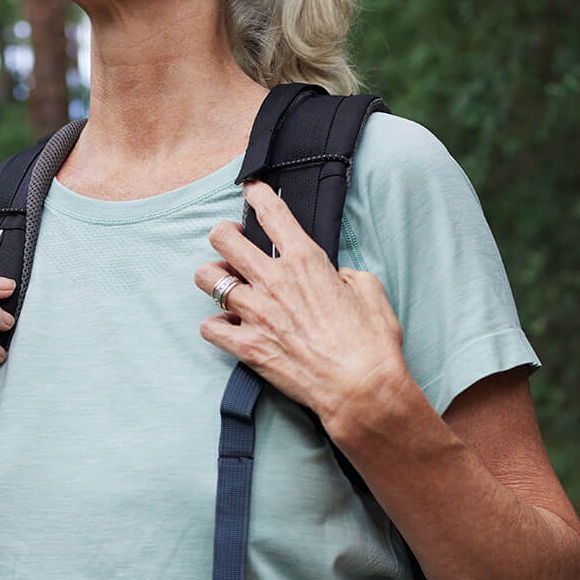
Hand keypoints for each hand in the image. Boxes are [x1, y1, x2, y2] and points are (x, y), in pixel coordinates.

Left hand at [192, 180, 412, 435]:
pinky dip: (216, 325)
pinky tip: (228, 326)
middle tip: (232, 241)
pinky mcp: (246, 346)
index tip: (251, 189)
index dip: (256, 194)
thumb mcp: (369, 290)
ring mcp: (255, 312)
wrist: (362, 390)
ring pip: (207, 278)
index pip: (271, 212)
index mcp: (306, 260)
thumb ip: (343, 273)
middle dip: (224, 234)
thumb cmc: (372, 343)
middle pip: (223, 238)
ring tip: (226, 284)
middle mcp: (274, 280)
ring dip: (214, 278)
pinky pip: (209, 326)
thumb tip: (331, 275)